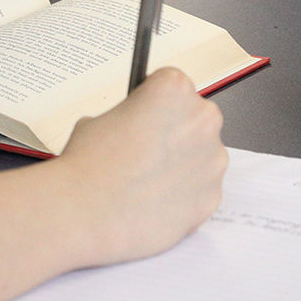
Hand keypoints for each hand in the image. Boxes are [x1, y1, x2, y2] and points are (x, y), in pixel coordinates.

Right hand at [55, 68, 225, 264]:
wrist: (87, 215)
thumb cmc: (90, 166)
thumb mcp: (96, 120)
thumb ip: (126, 118)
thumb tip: (132, 129)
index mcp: (174, 88)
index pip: (172, 85)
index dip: (154, 102)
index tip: (146, 114)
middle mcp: (201, 119)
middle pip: (194, 118)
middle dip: (174, 132)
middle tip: (145, 150)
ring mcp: (212, 159)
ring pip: (201, 156)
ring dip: (181, 165)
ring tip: (146, 182)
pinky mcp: (213, 196)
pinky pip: (202, 190)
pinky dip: (184, 196)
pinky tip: (154, 202)